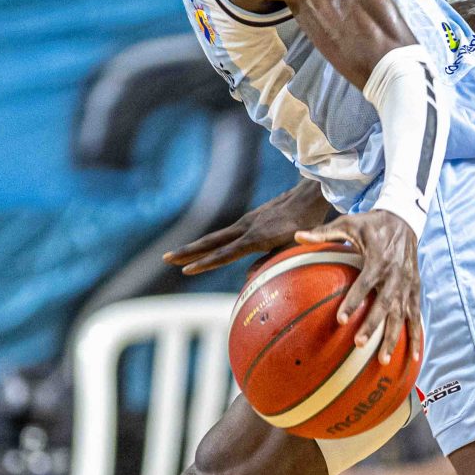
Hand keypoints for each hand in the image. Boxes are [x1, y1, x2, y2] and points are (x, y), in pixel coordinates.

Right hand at [164, 181, 330, 274]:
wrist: (308, 197)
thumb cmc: (305, 225)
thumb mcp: (292, 248)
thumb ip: (271, 262)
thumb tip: (248, 277)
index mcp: (255, 238)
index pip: (224, 254)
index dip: (205, 264)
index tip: (186, 271)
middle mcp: (246, 228)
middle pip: (211, 242)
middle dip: (188, 252)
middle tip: (166, 258)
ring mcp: (246, 222)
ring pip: (215, 237)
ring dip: (195, 247)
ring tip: (176, 255)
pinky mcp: (250, 220)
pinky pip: (225, 234)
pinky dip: (211, 242)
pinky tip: (204, 248)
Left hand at [298, 211, 419, 355]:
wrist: (405, 220)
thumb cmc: (371, 224)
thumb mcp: (348, 223)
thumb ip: (324, 232)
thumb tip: (297, 236)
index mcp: (379, 259)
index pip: (365, 283)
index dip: (354, 300)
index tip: (340, 319)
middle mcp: (396, 274)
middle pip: (385, 304)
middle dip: (373, 325)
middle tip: (359, 343)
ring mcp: (407, 284)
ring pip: (402, 315)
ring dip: (394, 338)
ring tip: (384, 360)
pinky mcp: (415, 289)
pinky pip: (416, 315)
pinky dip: (416, 336)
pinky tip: (414, 357)